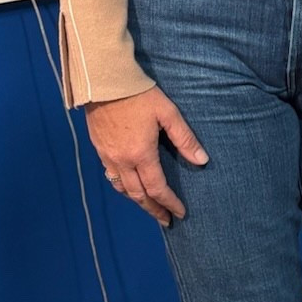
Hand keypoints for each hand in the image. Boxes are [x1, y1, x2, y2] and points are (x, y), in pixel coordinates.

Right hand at [84, 89, 206, 226]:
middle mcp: (122, 161)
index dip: (170, 203)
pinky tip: (128, 186)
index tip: (180, 214)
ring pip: (122, 188)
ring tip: (149, 206)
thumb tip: (202, 160)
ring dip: (137, 200)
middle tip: (165, 220)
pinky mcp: (98, 148)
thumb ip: (185, 139)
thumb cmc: (139, 94)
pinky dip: (122, 187)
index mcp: (141, 155)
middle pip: (138, 195)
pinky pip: (111, 176)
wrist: (104, 81)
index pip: (157, 189)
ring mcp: (107, 156)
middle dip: (153, 209)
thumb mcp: (168, 114)